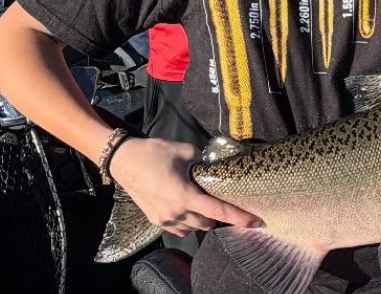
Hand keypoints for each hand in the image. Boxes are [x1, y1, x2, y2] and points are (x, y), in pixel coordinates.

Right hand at [108, 136, 262, 235]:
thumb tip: (217, 165)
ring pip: (194, 229)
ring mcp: (165, 220)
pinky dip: (189, 223)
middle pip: (208, 223)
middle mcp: (176, 212)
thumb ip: (204, 161)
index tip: (256, 221)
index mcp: (185, 195)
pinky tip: (188, 207)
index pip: (218, 211)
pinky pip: (180, 230)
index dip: (239, 217)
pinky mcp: (156, 221)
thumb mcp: (185, 150)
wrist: (124, 160)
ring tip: (202, 201)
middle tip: (220, 199)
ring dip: (203, 219)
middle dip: (218, 214)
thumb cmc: (155, 153)